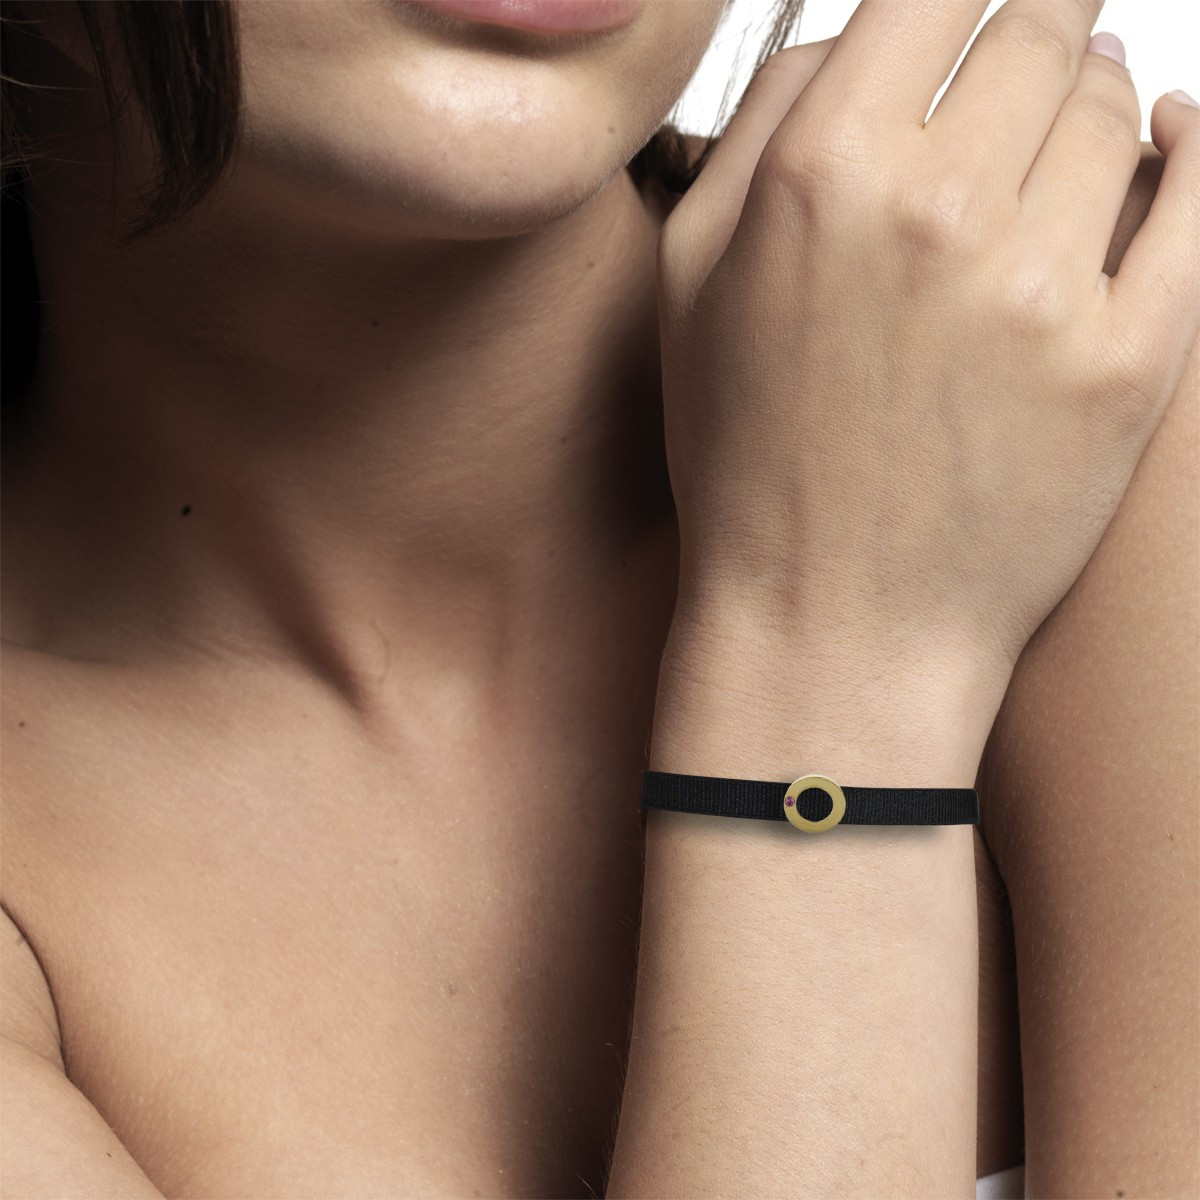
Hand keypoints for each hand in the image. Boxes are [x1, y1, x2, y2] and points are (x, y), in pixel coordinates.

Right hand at [656, 0, 1198, 680]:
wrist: (832, 626)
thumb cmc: (749, 466)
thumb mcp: (689, 287)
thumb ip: (761, 129)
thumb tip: (843, 38)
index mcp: (817, 178)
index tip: (973, 3)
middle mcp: (936, 212)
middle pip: (1038, 30)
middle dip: (1035, 29)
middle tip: (1030, 53)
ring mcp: (1044, 288)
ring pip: (1114, 110)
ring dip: (1093, 101)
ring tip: (1061, 139)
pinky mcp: (1129, 361)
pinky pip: (1199, 196)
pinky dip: (1191, 148)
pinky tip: (1171, 139)